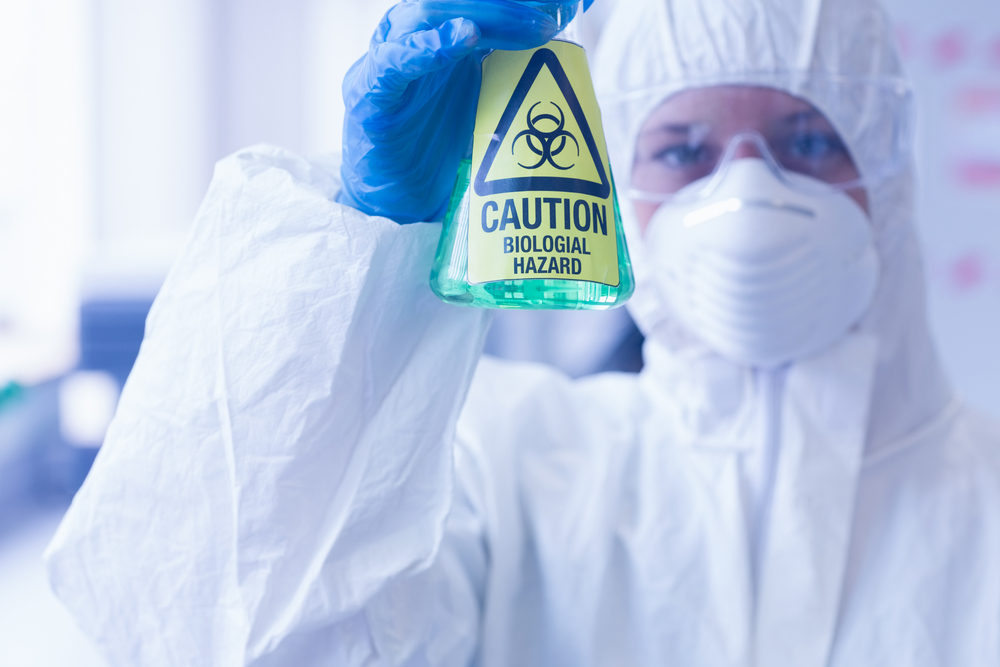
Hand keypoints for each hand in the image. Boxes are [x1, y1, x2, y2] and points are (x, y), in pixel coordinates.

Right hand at [338, 0, 587, 223]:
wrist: (400, 203)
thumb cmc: (446, 146)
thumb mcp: (495, 99)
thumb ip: (522, 64)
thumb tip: (571, 31)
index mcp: (445, 31)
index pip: (484, 1)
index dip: (524, 0)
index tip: (578, 3)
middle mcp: (414, 35)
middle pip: (459, 0)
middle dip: (513, 5)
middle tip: (558, 16)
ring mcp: (389, 60)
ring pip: (428, 16)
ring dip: (484, 16)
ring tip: (532, 26)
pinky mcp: (369, 96)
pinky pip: (393, 63)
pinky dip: (426, 48)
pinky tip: (462, 37)